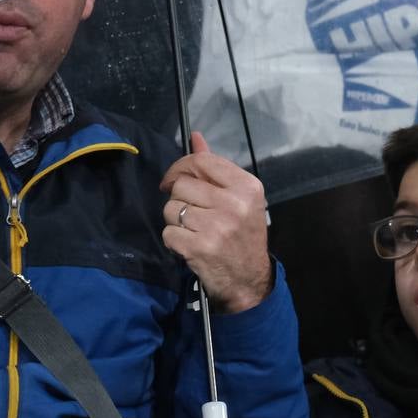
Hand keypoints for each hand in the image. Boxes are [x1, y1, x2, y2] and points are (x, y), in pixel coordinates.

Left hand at [160, 132, 271, 313]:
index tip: (173, 180)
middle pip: (180, 185)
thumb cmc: (242, 234)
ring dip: (175, 220)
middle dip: (178, 199)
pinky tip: (189, 245)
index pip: (201, 162)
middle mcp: (234, 204)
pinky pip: (168, 232)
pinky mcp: (199, 248)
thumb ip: (214, 167)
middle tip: (191, 213)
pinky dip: (173, 240)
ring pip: (170, 208)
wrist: (249, 280)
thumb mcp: (238, 198)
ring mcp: (216, 227)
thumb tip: (195, 137)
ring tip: (193, 230)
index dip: (179, 167)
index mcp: (246, 187)